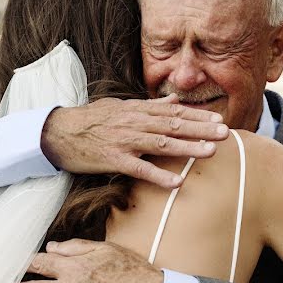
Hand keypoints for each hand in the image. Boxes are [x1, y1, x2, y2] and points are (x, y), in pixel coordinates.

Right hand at [41, 94, 229, 188]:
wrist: (58, 132)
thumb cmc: (91, 120)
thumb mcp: (122, 107)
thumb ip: (150, 105)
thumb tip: (174, 99)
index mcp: (138, 111)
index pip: (174, 112)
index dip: (198, 116)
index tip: (219, 120)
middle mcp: (134, 123)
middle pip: (173, 126)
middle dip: (201, 129)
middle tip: (225, 133)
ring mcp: (125, 141)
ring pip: (161, 144)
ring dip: (187, 148)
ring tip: (210, 152)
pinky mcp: (113, 160)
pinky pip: (139, 169)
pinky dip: (158, 176)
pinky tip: (176, 183)